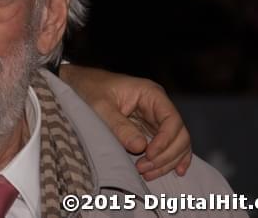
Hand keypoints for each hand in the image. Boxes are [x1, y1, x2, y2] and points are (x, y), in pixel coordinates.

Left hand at [59, 64, 190, 180]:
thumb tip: (140, 147)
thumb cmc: (90, 88)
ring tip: (147, 173)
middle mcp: (157, 106)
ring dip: (166, 161)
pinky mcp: (148, 130)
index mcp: (150, 94)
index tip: (150, 154)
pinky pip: (166, 145)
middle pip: (178, 134)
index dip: (165, 140)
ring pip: (175, 143)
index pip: (171, 119)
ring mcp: (154, 118)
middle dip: (166, 154)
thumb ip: (119, 125)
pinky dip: (170, 158)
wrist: (79, 84)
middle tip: (145, 168)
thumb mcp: (100, 105)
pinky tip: (175, 171)